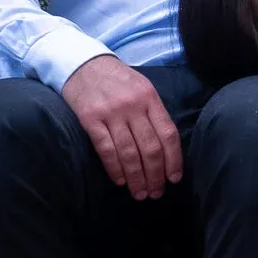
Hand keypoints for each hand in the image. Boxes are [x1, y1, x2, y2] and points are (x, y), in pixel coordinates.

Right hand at [62, 54, 183, 200]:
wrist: (83, 64)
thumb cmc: (117, 80)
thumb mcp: (142, 88)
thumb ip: (154, 113)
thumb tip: (166, 148)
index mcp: (150, 98)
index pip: (168, 134)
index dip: (174, 160)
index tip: (174, 179)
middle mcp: (133, 106)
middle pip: (150, 148)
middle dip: (155, 175)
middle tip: (156, 193)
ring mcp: (111, 112)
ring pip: (129, 153)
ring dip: (136, 177)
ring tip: (140, 193)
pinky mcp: (90, 118)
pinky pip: (106, 149)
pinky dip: (114, 168)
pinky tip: (120, 181)